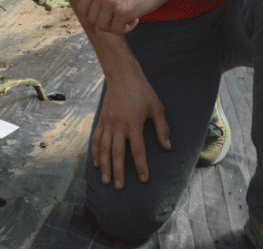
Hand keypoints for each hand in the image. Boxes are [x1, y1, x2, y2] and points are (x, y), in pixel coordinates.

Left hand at [77, 0, 173, 33]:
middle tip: (120, 19)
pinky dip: (127, 29)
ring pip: (103, 27)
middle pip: (93, 20)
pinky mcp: (123, 12)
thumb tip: (92, 18)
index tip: (99, 25)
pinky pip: (118, 31)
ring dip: (115, 27)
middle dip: (106, 24)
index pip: (82, 9)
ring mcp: (111, 2)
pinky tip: (136, 19)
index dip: (89, 20)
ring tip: (128, 18)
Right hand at [92, 71, 171, 189]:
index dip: (141, 166)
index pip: (137, 150)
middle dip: (118, 171)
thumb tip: (167, 147)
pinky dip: (95, 151)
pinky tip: (96, 162)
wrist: (122, 75)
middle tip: (119, 187)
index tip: (143, 179)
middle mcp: (118, 125)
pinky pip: (96, 138)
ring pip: (103, 148)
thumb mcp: (157, 107)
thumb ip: (162, 128)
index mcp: (134, 124)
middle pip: (117, 153)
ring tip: (105, 179)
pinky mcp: (101, 119)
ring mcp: (108, 123)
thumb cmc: (142, 91)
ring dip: (104, 165)